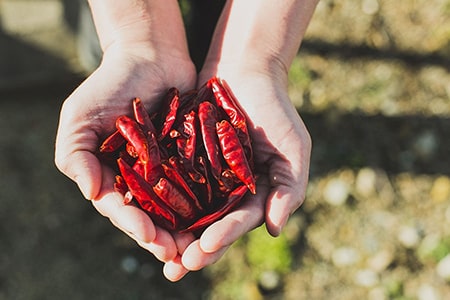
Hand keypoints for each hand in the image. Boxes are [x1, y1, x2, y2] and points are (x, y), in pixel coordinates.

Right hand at [55, 44, 197, 280]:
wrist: (151, 54)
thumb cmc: (111, 84)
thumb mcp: (80, 117)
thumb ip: (76, 155)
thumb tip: (91, 193)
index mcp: (111, 174)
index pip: (119, 208)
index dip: (132, 224)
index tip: (148, 235)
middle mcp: (140, 177)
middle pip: (151, 215)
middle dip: (162, 236)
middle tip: (177, 254)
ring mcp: (168, 169)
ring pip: (177, 207)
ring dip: (186, 229)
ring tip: (199, 247)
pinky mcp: (193, 158)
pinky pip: (200, 183)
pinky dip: (207, 201)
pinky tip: (218, 216)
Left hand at [177, 69, 311, 271]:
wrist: (245, 69)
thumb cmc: (275, 108)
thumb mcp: (293, 147)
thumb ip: (289, 188)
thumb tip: (274, 229)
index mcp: (253, 192)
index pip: (239, 221)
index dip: (223, 236)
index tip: (205, 248)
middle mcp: (226, 189)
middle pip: (210, 223)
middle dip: (195, 246)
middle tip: (177, 266)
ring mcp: (203, 175)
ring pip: (186, 209)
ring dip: (173, 232)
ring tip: (157, 251)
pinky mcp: (182, 158)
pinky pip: (168, 180)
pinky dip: (157, 198)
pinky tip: (142, 213)